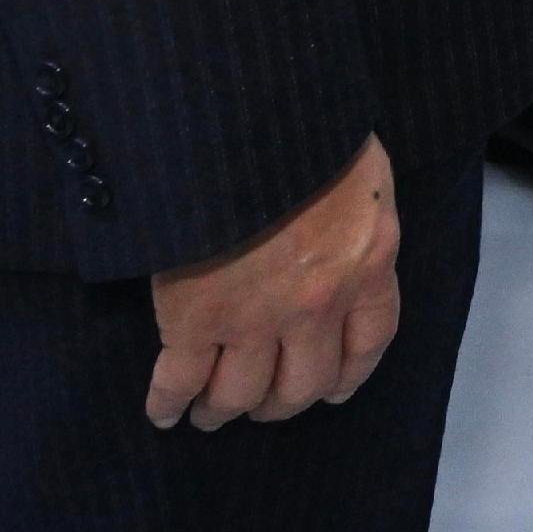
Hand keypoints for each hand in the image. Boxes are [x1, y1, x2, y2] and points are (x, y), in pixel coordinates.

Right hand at [146, 136, 399, 431]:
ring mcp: (256, 317)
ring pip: (242, 394)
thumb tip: (334, 239)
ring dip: (224, 410)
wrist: (248, 117)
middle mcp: (319, 304)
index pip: (369, 342)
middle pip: (303, 384)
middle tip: (260, 406)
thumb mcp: (361, 175)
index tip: (332, 390)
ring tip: (210, 414)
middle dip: (280, 404)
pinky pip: (181, 381)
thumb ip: (353, 221)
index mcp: (368, 263)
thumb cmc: (311, 130)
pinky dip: (168, 404)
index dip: (347, 376)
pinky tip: (164, 412)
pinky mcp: (195, 319)